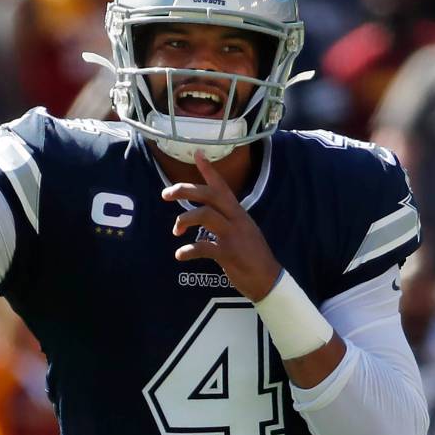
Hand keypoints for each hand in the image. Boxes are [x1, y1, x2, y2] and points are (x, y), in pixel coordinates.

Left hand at [161, 150, 281, 301]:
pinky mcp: (229, 253)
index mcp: (238, 213)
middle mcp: (237, 220)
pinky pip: (204, 247)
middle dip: (185, 190)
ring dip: (184, 220)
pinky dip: (188, 251)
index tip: (197, 154)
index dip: (209, 170)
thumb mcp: (242, 230)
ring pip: (205, 215)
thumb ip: (226, 219)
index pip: (222, 186)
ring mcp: (234, 235)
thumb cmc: (252, 255)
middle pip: (210, 196)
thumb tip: (205, 212)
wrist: (268, 280)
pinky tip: (180, 255)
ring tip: (175, 231)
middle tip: (165, 194)